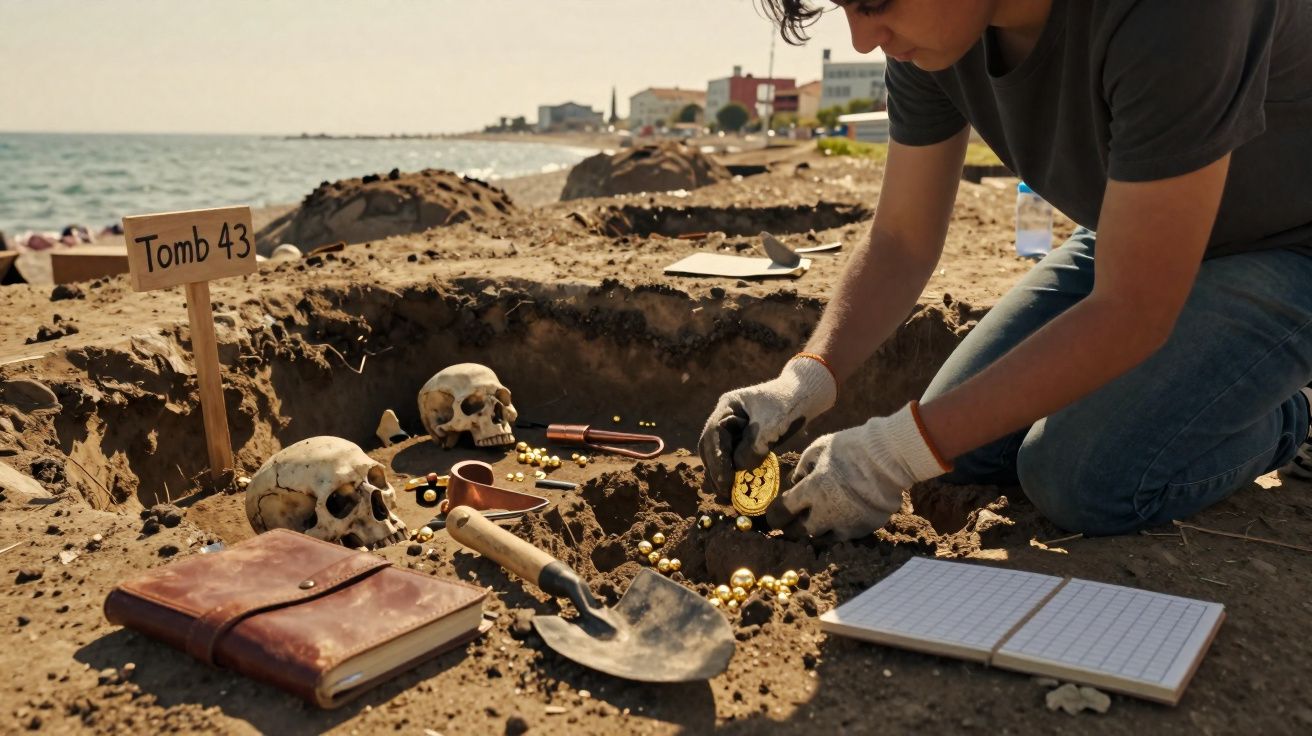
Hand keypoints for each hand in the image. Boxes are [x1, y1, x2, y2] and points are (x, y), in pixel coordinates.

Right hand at [698, 357, 836, 496]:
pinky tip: (736, 487)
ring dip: (720, 474)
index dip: (717, 460)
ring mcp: (734, 428)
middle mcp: (726, 417)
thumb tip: (738, 469)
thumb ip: (752, 447)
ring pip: (718, 454)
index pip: (713, 436)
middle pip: (710, 447)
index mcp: (728, 407)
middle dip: (714, 470)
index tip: (725, 481)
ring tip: (726, 495)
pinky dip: (733, 472)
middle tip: (723, 492)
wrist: (806, 396)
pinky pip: (733, 458)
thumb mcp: (770, 425)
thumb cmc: (788, 405)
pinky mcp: (744, 439)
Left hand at [774, 403, 948, 539]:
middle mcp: (826, 512)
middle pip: (801, 531)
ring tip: (818, 520)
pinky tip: (839, 519)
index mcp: (812, 489)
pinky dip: (838, 530)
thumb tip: (795, 481)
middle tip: (794, 521)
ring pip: (822, 538)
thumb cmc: (852, 447)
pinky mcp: (863, 529)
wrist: (890, 458)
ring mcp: (846, 523)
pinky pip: (844, 536)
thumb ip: (803, 467)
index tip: (775, 516)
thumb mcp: (819, 449)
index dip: (775, 516)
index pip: (783, 512)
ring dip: (817, 530)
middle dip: (794, 527)